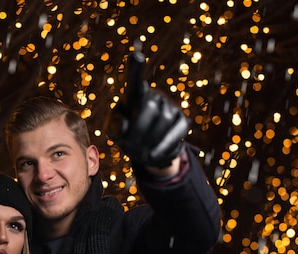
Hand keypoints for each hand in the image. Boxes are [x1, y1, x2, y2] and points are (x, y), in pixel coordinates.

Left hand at [113, 52, 189, 167]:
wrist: (146, 150)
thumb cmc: (126, 135)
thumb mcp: (114, 131)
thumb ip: (114, 126)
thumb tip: (126, 126)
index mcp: (135, 95)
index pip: (134, 80)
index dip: (135, 68)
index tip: (136, 56)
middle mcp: (155, 96)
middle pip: (149, 107)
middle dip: (138, 128)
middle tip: (129, 146)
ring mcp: (170, 107)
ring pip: (164, 120)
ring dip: (150, 139)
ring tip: (140, 151)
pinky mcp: (183, 121)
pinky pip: (176, 132)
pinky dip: (163, 145)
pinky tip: (153, 154)